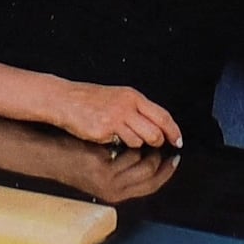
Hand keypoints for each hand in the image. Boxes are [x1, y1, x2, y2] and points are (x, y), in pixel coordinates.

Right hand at [30, 79, 179, 151]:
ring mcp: (115, 119)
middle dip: (158, 143)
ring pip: (140, 142)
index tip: (178, 141)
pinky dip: (120, 146)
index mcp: (133, 96)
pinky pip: (122, 146)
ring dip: (136, 145)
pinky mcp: (104, 131)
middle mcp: (126, 106)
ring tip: (124, 137)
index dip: (173, 131)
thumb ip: (138, 110)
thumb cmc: (91, 100)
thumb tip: (160, 128)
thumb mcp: (119, 97)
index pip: (162, 115)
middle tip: (155, 147)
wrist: (66, 100)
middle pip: (155, 133)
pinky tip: (111, 139)